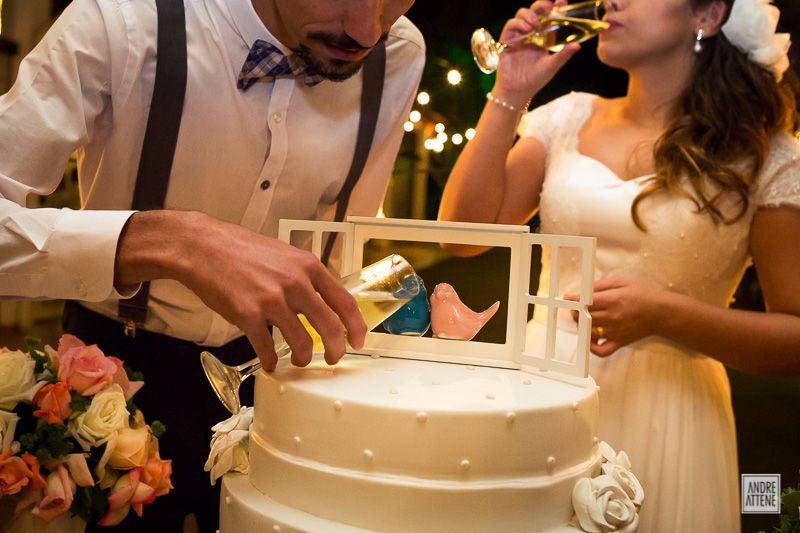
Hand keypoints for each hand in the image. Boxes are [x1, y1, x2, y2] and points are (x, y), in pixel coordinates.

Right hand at [115, 211, 367, 371]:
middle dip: (335, 350)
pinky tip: (270, 363)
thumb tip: (323, 302)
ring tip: (299, 361)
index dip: (356, 327)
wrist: (203, 246)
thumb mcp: (285, 254)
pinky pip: (266, 348)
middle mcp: (295, 283)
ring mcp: (271, 300)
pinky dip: (271, 361)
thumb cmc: (242, 250)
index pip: (345, 302)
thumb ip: (305, 277)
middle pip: (329, 328)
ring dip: (304, 358)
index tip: (358, 341)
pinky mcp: (247, 315)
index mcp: (309, 267)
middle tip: (333, 359)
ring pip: (301, 343)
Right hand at [492, 1, 580, 104]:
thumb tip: (578, 45)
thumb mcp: (552, 65)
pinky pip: (510, 26)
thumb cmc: (535, 79)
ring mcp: (518, 36)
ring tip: (534, 22)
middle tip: (549, 6)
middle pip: (534, 10)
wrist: (518, 90)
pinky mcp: (506, 41)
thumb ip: (563, 55)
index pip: (548, 16)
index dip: (554, 6)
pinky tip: (526, 29)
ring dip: (528, 14)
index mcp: (543, 36)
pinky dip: (517, 24)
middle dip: (541, 5)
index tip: (563, 2)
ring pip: (521, 15)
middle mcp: (530, 33)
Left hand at [564, 277, 663, 355]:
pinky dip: (592, 347)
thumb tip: (584, 290)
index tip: (568, 298)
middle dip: (576, 311)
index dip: (574, 300)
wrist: (662, 313)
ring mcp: (616, 332)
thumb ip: (601, 285)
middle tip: (576, 307)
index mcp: (613, 300)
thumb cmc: (643, 295)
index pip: (586, 302)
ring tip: (584, 319)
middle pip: (584, 317)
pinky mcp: (620, 342)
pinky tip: (590, 338)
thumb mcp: (622, 282)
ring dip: (582, 326)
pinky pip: (601, 351)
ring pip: (588, 332)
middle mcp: (613, 317)